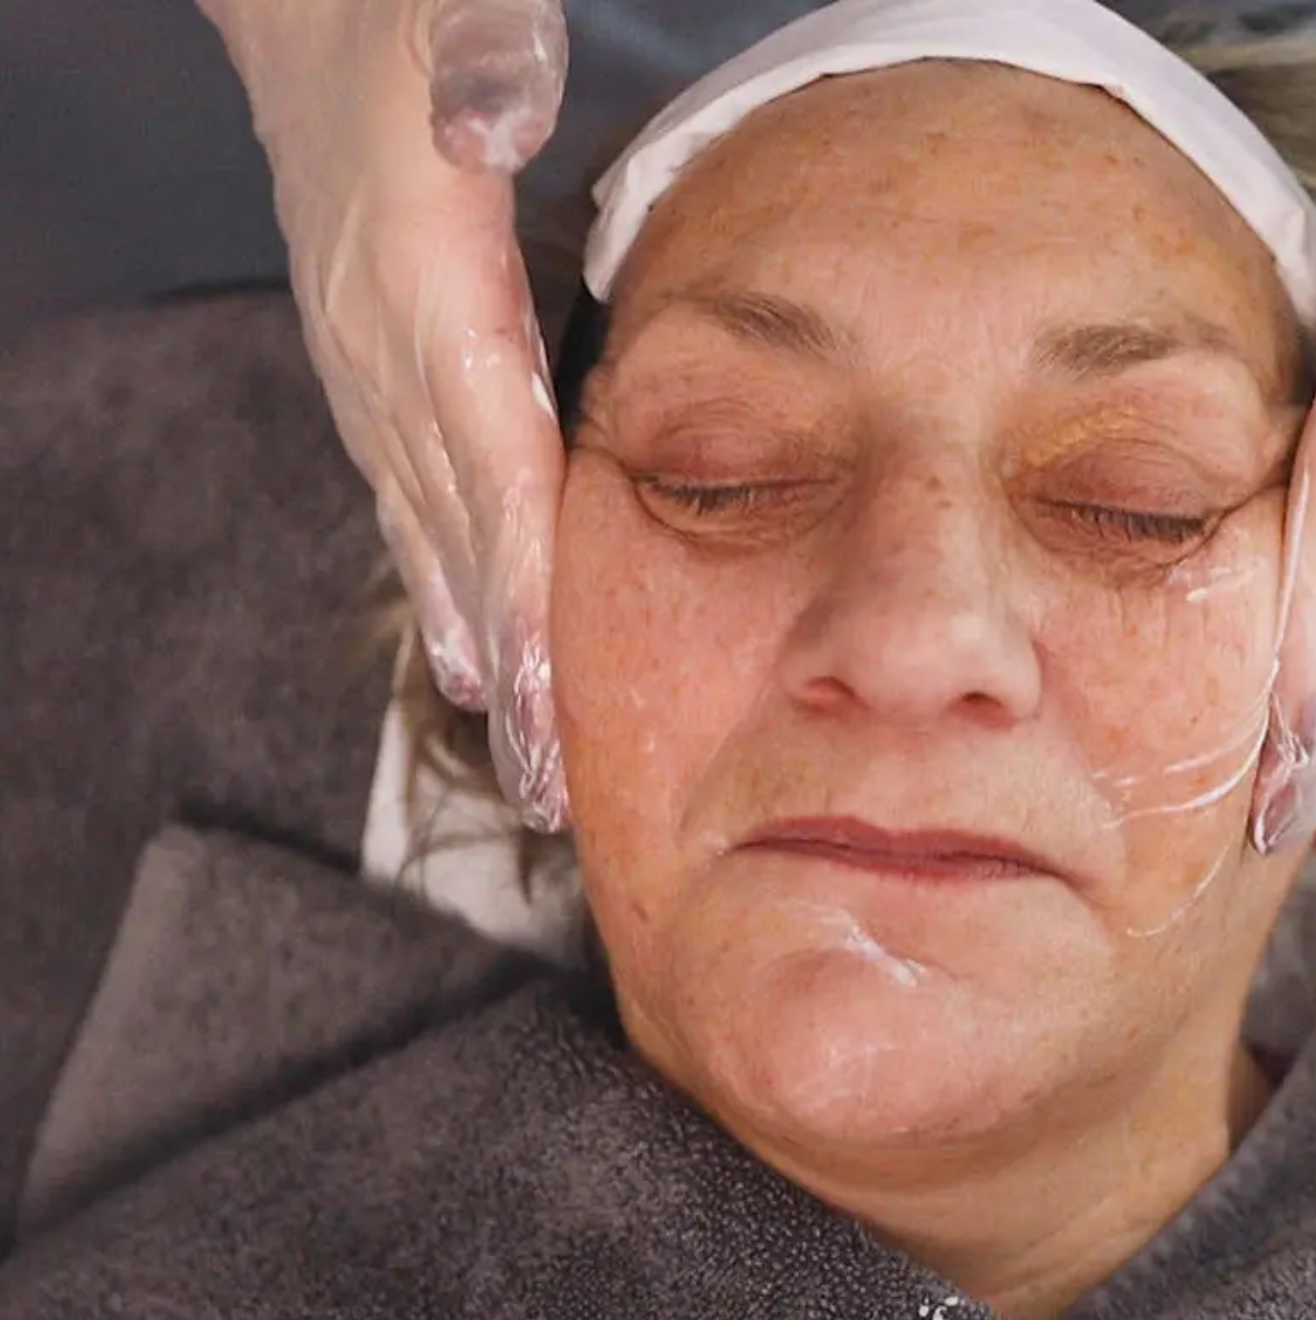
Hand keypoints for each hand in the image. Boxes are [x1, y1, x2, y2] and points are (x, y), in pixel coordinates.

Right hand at [200, 0, 571, 828]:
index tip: (557, 691)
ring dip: (484, 651)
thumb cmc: (399, 18)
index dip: (524, 576)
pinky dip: (449, 589)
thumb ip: (479, 58)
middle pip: (460, 534)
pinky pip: (415, 505)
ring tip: (526, 762)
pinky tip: (475, 659)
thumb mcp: (451, 13)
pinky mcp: (376, 377)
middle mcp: (385, 356)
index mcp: (421, 287)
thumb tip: (495, 112)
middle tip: (553, 791)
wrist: (304, 16)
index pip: (487, 458)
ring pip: (433, 536)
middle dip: (512, 666)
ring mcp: (370, 376)